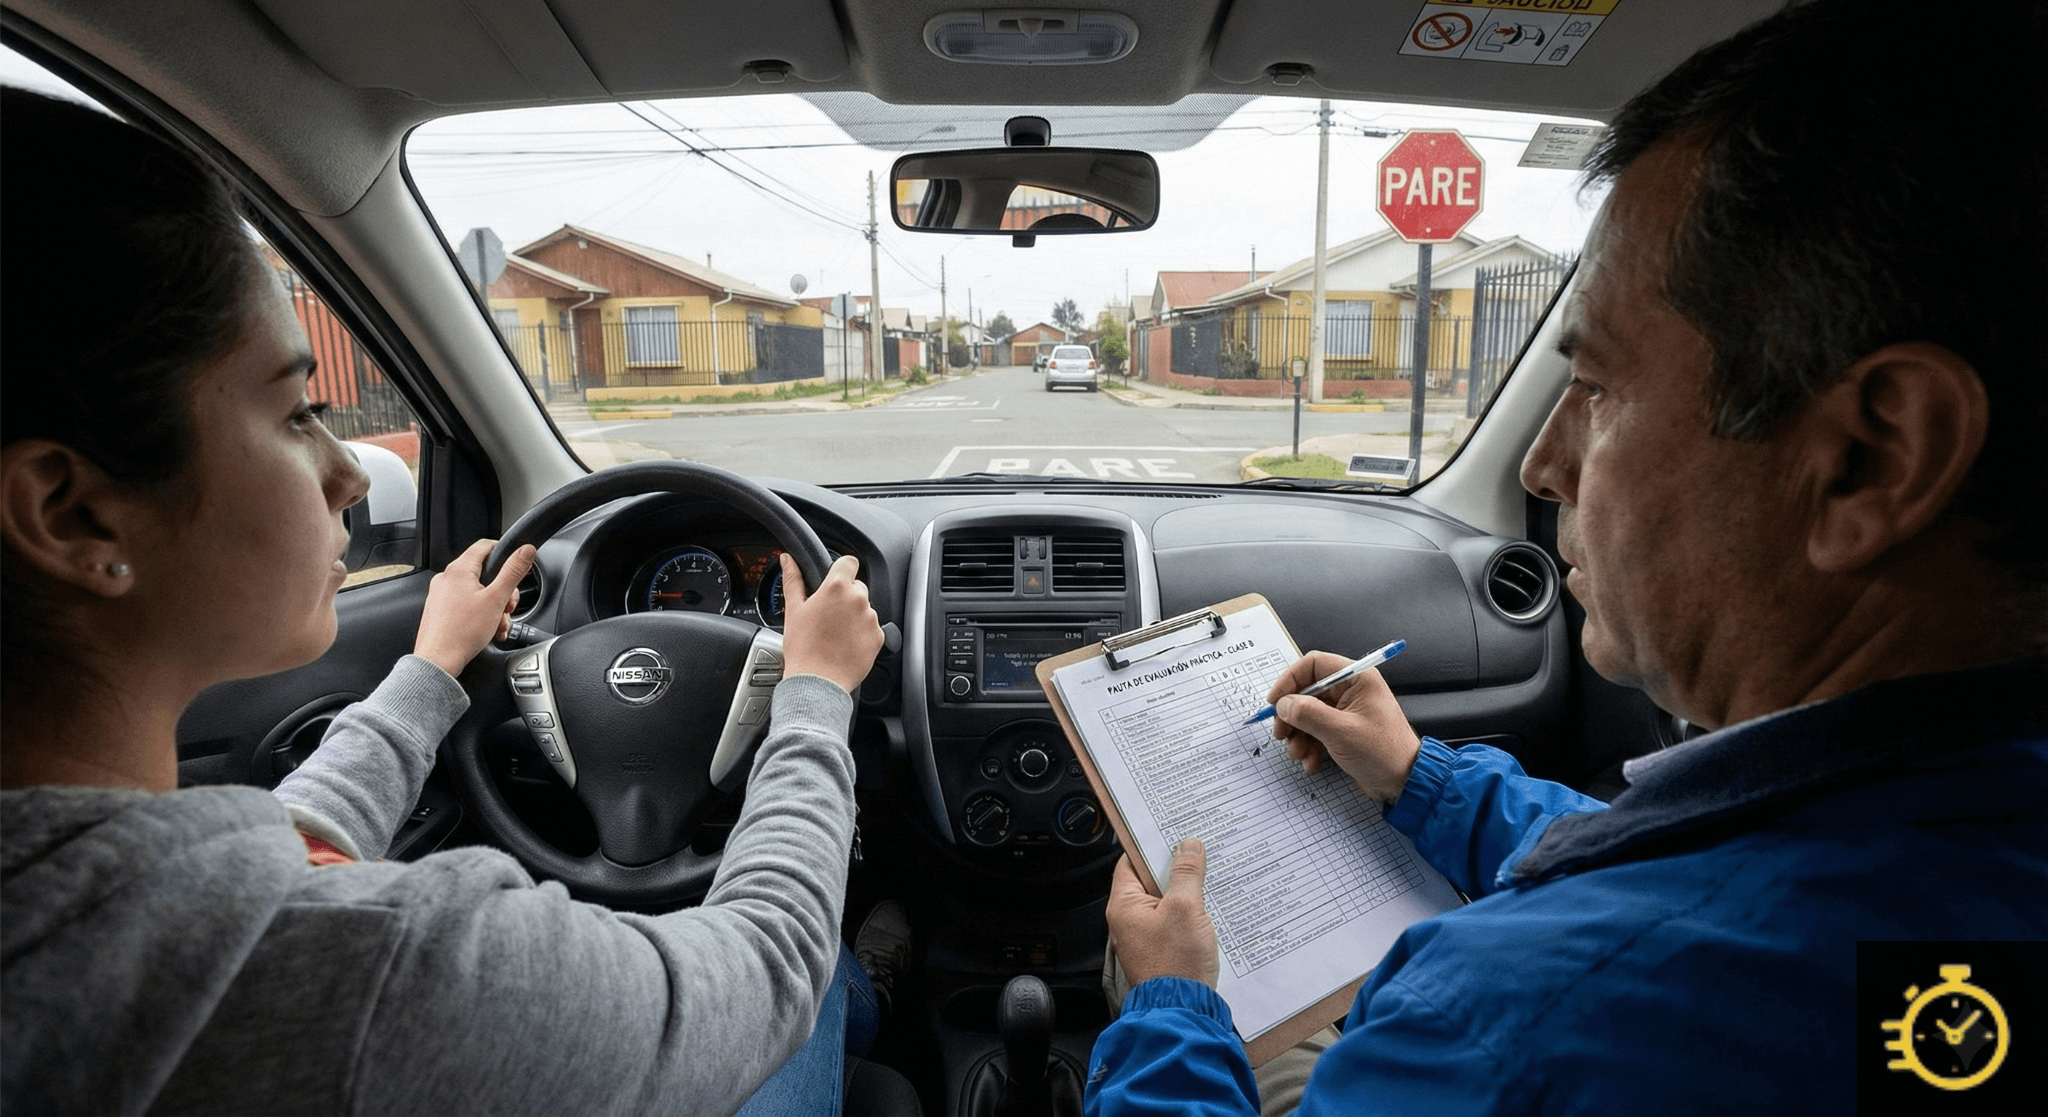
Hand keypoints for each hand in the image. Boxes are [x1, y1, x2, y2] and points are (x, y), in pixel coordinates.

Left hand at [413, 539, 534, 677]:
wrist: (438, 661)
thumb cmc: (463, 633)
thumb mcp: (496, 599)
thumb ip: (513, 572)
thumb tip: (526, 550)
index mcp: (458, 570)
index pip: (485, 546)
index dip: (504, 553)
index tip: (515, 566)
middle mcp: (445, 578)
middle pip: (483, 573)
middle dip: (502, 591)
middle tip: (507, 607)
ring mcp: (440, 595)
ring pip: (476, 592)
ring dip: (493, 606)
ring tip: (497, 625)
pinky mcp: (439, 610)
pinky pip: (464, 604)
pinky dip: (479, 614)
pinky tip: (487, 630)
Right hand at [778, 553, 882, 694]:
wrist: (818, 682)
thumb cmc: (803, 648)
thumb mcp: (793, 610)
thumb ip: (793, 579)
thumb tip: (787, 559)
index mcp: (837, 587)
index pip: (849, 562)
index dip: (841, 569)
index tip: (834, 580)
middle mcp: (858, 599)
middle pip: (856, 587)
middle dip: (844, 597)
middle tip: (828, 616)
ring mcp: (871, 618)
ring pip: (864, 608)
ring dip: (853, 616)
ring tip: (835, 634)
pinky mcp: (878, 636)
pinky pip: (871, 627)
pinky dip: (861, 633)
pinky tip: (844, 644)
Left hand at [1105, 839, 1218, 986]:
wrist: (1183, 1011)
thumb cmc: (1176, 965)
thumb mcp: (1185, 909)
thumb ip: (1186, 874)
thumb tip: (1188, 846)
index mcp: (1124, 906)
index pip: (1130, 861)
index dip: (1150, 844)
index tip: (1170, 831)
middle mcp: (1130, 920)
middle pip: (1150, 880)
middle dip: (1174, 866)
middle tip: (1197, 850)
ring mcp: (1147, 936)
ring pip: (1166, 900)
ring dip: (1185, 889)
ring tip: (1207, 875)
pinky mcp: (1164, 949)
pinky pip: (1175, 920)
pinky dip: (1190, 910)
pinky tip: (1210, 906)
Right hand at [1268, 651, 1420, 806]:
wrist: (1404, 782)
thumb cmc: (1384, 753)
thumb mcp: (1341, 732)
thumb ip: (1308, 714)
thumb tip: (1283, 704)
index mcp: (1357, 679)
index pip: (1313, 665)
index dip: (1290, 681)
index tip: (1275, 701)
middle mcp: (1350, 691)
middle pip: (1306, 693)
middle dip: (1291, 716)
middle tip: (1281, 734)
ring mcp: (1346, 712)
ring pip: (1307, 715)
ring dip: (1298, 736)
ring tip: (1299, 754)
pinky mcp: (1342, 732)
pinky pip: (1315, 732)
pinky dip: (1308, 747)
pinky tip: (1311, 762)